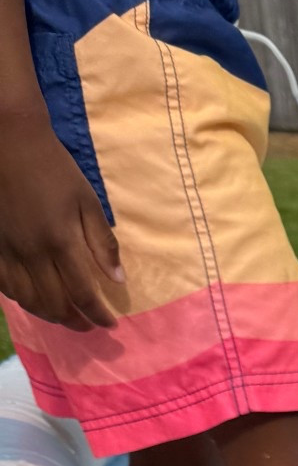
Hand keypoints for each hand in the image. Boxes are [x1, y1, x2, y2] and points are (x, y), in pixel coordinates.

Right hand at [0, 116, 124, 329]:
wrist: (8, 141)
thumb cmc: (53, 168)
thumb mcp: (87, 201)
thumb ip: (103, 243)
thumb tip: (118, 280)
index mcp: (60, 241)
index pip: (83, 295)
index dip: (99, 316)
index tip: (111, 324)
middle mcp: (31, 252)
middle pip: (53, 305)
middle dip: (75, 322)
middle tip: (90, 324)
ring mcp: (6, 250)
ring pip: (26, 300)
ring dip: (48, 315)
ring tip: (65, 316)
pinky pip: (4, 286)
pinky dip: (22, 299)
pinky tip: (34, 298)